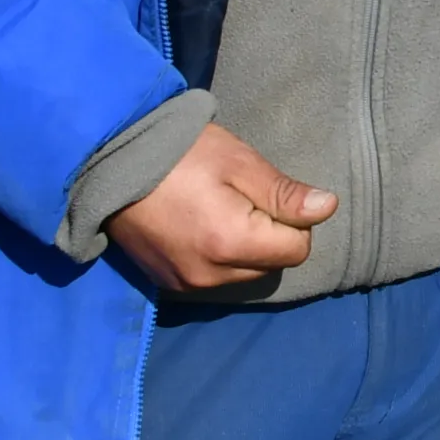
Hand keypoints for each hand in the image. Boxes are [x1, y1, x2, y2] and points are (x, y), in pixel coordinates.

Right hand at [103, 124, 334, 293]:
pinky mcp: (168, 283)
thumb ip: (284, 194)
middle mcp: (209, 276)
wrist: (111, 164)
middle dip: (270, 235)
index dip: (295, 221)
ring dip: (245, 248)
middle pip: (271, 264)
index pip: (296, 250)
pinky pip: (214, 277)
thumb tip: (328, 208)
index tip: (269, 195)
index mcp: (231, 245)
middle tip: (241, 197)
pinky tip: (200, 225)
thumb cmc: (181, 155)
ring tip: (217, 208)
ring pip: (244, 274)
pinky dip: (218, 256)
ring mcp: (185, 284)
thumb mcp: (240, 164)